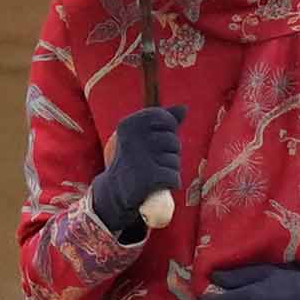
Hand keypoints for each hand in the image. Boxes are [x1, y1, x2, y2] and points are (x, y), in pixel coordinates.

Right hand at [86, 105, 183, 237]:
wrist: (115, 192)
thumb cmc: (135, 159)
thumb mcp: (143, 136)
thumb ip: (163, 120)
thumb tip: (183, 107)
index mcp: (129, 124)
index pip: (166, 119)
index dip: (168, 131)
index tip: (155, 141)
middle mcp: (132, 139)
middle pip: (173, 142)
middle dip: (169, 153)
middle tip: (150, 162)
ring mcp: (140, 158)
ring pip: (175, 161)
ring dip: (169, 169)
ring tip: (151, 172)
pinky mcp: (148, 178)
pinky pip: (174, 177)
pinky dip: (170, 183)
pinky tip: (156, 185)